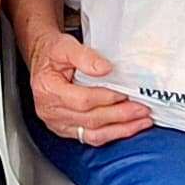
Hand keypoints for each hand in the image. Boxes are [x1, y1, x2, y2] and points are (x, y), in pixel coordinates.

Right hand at [26, 28, 149, 145]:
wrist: (42, 59)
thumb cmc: (52, 53)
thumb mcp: (65, 45)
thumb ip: (84, 56)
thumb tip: (105, 69)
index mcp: (48, 89)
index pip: (82, 100)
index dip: (106, 98)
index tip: (125, 94)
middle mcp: (50, 111)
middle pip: (90, 119)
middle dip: (120, 116)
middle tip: (142, 109)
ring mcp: (57, 123)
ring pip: (92, 134)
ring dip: (120, 130)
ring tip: (141, 122)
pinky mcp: (65, 129)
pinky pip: (90, 138)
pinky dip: (111, 134)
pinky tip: (127, 128)